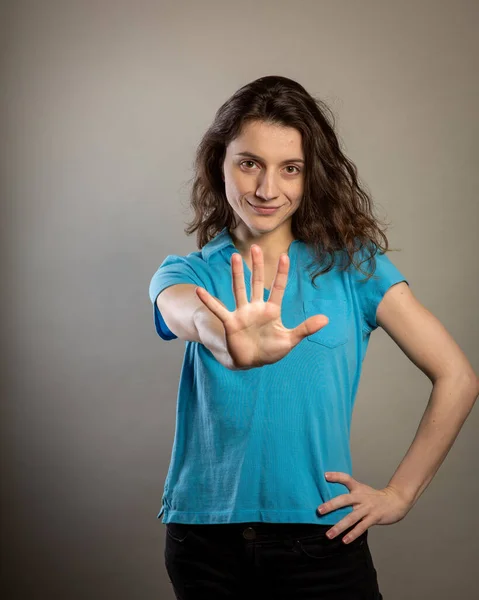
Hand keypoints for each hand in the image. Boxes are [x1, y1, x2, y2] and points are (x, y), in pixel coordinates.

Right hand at [195, 244, 328, 368]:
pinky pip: (219, 310)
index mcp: (271, 310)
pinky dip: (209, 301)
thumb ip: (306, 328)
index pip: (278, 287)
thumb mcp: (290, 340)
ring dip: (237, 274)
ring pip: (239, 289)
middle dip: (257, 266)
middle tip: (256, 247)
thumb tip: (326, 319)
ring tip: (234, 256)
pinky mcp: (231, 322)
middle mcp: (256, 307)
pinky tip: (200, 292)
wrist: (251, 362)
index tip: (285, 256)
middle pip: (257, 282)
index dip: (282, 273)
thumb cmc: (270, 351)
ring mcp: (242, 313)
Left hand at [317, 472, 411, 543]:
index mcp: (358, 488)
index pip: (346, 479)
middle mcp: (361, 497)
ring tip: (328, 535)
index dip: (336, 476)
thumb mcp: (362, 490)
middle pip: (344, 500)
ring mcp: (368, 508)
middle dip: (331, 505)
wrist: (396, 501)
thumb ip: (349, 492)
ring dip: (339, 527)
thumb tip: (332, 498)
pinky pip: (362, 527)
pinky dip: (353, 534)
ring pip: (351, 517)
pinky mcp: (374, 518)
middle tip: (319, 511)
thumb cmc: (374, 497)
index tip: (325, 476)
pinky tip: (345, 541)